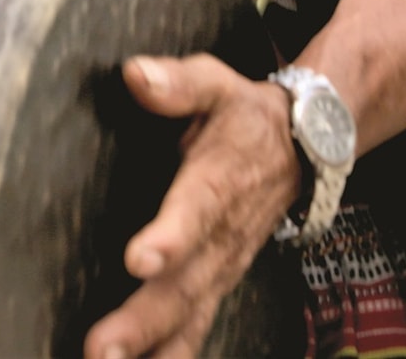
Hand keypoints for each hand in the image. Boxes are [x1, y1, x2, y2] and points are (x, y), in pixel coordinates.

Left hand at [83, 55, 301, 358]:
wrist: (304, 148)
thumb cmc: (243, 115)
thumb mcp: (216, 83)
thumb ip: (178, 83)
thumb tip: (135, 74)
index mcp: (217, 182)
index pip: (195, 211)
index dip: (171, 236)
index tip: (140, 259)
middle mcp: (221, 236)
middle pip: (185, 284)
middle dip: (142, 319)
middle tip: (101, 347)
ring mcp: (222, 267)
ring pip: (189, 315)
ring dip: (151, 346)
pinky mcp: (217, 282)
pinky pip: (193, 329)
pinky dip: (169, 355)